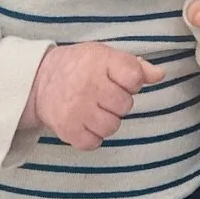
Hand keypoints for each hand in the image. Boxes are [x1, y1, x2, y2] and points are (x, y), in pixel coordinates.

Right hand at [22, 43, 164, 151]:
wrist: (39, 80)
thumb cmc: (80, 67)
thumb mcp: (106, 56)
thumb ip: (136, 66)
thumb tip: (160, 75)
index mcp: (100, 61)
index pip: (134, 78)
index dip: (132, 82)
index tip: (120, 80)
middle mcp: (88, 85)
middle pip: (125, 106)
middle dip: (118, 102)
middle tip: (103, 95)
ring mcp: (77, 109)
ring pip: (112, 127)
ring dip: (107, 120)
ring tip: (94, 109)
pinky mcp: (67, 129)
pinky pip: (94, 142)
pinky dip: (92, 136)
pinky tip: (85, 122)